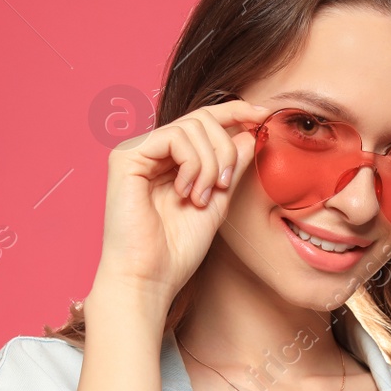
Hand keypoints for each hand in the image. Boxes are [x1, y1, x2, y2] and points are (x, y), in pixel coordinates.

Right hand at [92, 99, 268, 307]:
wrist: (150, 278)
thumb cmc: (177, 249)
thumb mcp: (217, 201)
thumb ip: (231, 167)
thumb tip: (252, 132)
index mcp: (169, 159)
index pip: (204, 120)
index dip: (235, 112)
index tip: (264, 115)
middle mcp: (150, 150)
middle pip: (202, 119)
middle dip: (225, 150)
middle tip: (222, 186)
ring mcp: (136, 151)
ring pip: (192, 126)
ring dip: (209, 164)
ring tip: (202, 198)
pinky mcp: (125, 157)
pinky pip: (174, 137)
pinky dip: (192, 164)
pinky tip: (187, 192)